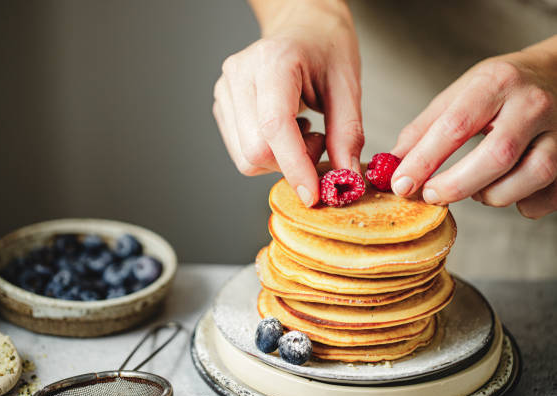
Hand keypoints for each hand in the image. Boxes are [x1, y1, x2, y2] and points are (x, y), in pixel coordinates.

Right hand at [213, 0, 362, 206]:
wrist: (302, 25)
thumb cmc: (326, 47)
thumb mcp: (348, 85)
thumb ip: (347, 134)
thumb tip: (345, 180)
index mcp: (273, 62)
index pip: (274, 127)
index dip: (294, 166)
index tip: (314, 194)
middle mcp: (239, 75)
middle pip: (255, 150)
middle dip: (291, 164)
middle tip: (319, 142)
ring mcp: (226, 90)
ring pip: (246, 157)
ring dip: (280, 160)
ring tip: (303, 131)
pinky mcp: (223, 106)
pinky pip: (242, 151)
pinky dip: (269, 153)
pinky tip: (286, 129)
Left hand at [391, 35, 556, 218]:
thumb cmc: (502, 87)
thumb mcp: (460, 93)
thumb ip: (424, 129)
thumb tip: (391, 166)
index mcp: (496, 84)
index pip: (456, 126)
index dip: (424, 161)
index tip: (401, 185)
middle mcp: (533, 105)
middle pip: (497, 156)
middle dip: (456, 185)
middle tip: (431, 195)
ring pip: (530, 177)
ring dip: (492, 195)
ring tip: (475, 189)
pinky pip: (549, 196)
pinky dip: (523, 204)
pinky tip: (506, 191)